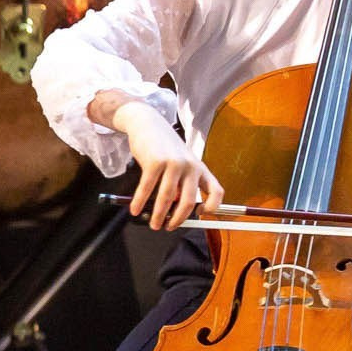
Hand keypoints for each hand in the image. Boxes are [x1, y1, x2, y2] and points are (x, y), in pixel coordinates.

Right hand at [118, 104, 221, 231]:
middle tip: (168, 227)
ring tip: (153, 224)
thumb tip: (174, 209)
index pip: (216, 190)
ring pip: (167, 198)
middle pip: (188, 201)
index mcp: (199, 168)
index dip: (213, 206)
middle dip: (177, 219)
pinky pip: (147, 188)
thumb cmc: (163, 146)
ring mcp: (174, 163)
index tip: (200, 214)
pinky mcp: (156, 162)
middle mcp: (190, 166)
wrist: (148, 123)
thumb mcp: (180, 161)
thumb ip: (181, 182)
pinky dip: (140, 202)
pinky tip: (135, 209)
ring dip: (158, 215)